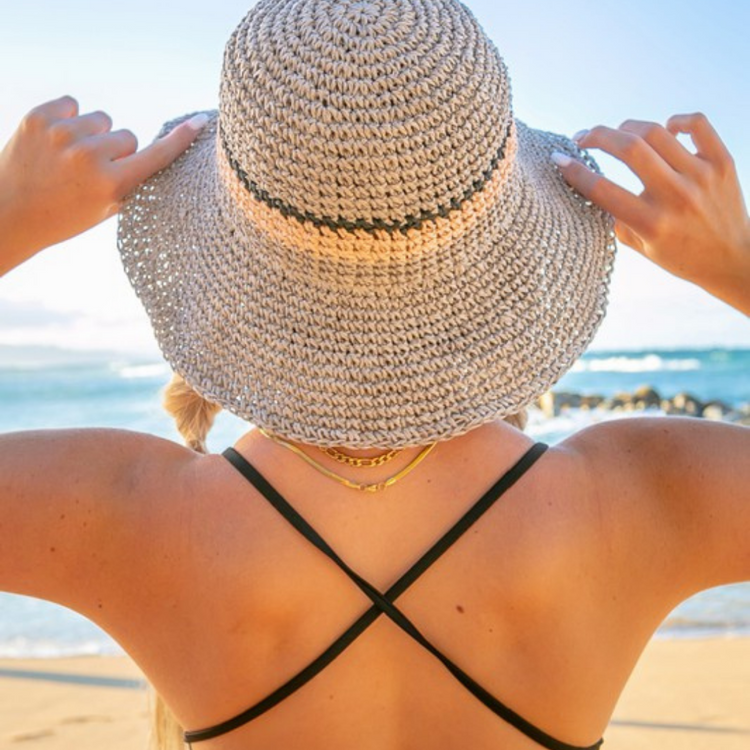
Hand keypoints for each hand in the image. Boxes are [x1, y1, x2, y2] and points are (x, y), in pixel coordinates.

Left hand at [0, 95, 206, 275]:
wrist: (10, 213)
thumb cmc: (65, 216)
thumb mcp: (107, 209)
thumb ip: (131, 182)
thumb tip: (154, 153)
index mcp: (110, 184)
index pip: (156, 156)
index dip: (180, 139)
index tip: (200, 122)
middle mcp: (89, 156)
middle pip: (127, 136)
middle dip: (116, 150)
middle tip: (92, 171)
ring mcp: (62, 134)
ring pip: (102, 119)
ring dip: (92, 133)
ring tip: (70, 156)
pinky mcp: (39, 117)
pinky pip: (72, 104)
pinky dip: (67, 118)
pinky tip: (54, 140)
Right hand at [553, 113, 749, 314]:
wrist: (733, 260)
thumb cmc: (680, 256)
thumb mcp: (641, 247)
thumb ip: (616, 219)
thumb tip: (590, 186)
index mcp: (652, 223)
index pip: (603, 189)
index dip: (575, 171)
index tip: (559, 159)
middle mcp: (677, 196)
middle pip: (630, 148)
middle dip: (598, 136)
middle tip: (583, 137)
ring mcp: (702, 176)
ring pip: (657, 131)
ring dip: (627, 128)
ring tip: (617, 135)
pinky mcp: (722, 162)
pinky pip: (697, 124)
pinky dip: (676, 120)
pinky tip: (666, 129)